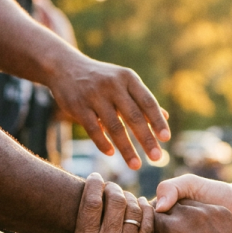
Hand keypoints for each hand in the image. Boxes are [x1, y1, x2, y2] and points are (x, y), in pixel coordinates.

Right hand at [48, 55, 169, 169]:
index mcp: (128, 79)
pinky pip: (93, 129)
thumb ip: (142, 100)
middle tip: (157, 158)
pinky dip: (103, 143)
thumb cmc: (101, 78)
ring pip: (114, 127)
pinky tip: (111, 154)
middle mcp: (113, 85)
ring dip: (126, 148)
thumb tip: (166, 117)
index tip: (166, 139)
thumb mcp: (123, 82)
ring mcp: (94, 95)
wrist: (65, 67)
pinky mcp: (78, 106)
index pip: (148, 102)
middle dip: (146, 139)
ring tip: (136, 165)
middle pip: (133, 116)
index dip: (158, 121)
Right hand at [56, 174, 153, 232]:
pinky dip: (146, 211)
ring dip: (129, 198)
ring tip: (123, 197)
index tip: (93, 178)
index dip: (93, 183)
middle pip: (116, 201)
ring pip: (135, 210)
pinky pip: (150, 225)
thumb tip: (70, 211)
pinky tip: (140, 207)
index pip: (91, 201)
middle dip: (112, 188)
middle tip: (109, 187)